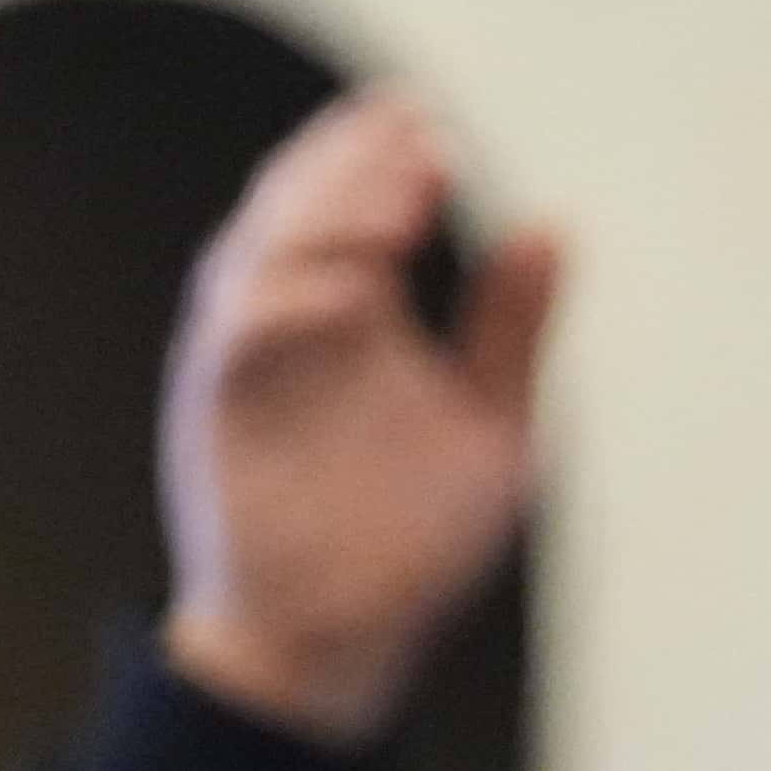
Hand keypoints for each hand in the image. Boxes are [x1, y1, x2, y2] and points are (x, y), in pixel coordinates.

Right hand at [154, 87, 561, 744]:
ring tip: (402, 192)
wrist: (341, 641)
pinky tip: (352, 286)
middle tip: (416, 132)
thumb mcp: (491, 424)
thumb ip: (509, 329)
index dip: (379, 156)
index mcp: (348, 314)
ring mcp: (248, 362)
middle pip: (298, 206)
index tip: (433, 129)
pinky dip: (287, 300)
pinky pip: (238, 335)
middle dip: (351, 163)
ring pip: (260, 252)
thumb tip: (551, 225)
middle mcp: (290, 323)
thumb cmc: (411, 540)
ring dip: (325, 214)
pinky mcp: (218, 411)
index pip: (349, 204)